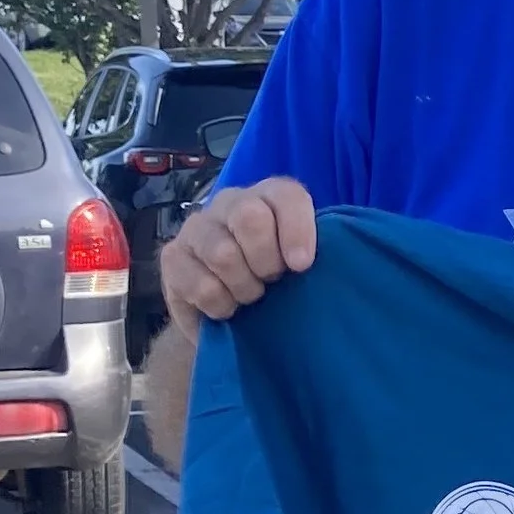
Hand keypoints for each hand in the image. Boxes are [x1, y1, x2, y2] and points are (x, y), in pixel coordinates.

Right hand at [160, 175, 318, 335]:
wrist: (232, 318)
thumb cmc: (279, 286)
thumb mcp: (305, 266)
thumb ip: (324, 253)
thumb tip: (341, 258)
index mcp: (270, 197)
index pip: (286, 195)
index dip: (297, 230)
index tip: (302, 266)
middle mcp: (231, 203)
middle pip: (250, 217)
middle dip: (266, 261)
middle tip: (271, 280)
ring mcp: (197, 227)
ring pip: (224, 254)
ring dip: (245, 287)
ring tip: (250, 295)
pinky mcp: (172, 258)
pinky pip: (201, 285)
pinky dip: (221, 305)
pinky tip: (227, 305)